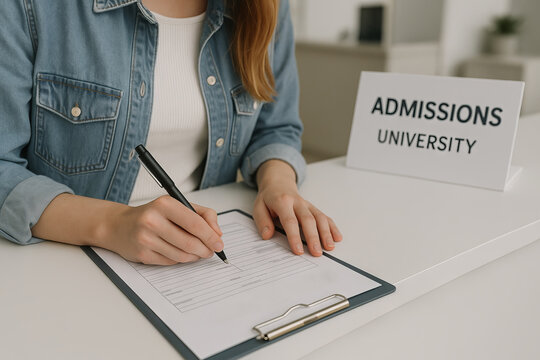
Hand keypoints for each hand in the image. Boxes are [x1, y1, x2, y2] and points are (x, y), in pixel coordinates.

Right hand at [102, 196, 223, 264]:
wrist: (119, 226)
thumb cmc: (153, 214)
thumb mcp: (177, 205)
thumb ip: (202, 214)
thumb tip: (217, 233)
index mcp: (165, 204)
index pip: (195, 224)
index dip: (211, 236)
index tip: (219, 243)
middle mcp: (153, 220)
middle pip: (190, 242)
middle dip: (206, 250)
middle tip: (211, 251)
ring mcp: (146, 239)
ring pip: (182, 255)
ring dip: (195, 257)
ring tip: (198, 252)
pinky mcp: (142, 254)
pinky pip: (170, 262)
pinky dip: (180, 260)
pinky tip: (180, 253)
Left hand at [253, 160, 341, 255]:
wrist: (278, 183)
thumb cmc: (268, 198)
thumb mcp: (258, 207)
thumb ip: (262, 221)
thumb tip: (267, 235)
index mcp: (282, 201)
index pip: (290, 220)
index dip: (295, 236)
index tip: (298, 250)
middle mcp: (297, 202)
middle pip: (308, 220)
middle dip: (313, 237)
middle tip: (317, 252)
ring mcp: (307, 205)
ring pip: (319, 217)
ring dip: (326, 233)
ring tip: (329, 247)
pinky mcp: (313, 208)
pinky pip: (324, 216)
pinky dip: (332, 227)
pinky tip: (337, 237)